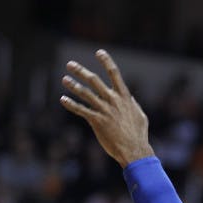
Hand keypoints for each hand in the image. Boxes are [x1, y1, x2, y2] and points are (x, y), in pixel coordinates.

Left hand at [60, 50, 153, 168]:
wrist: (134, 150)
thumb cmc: (138, 134)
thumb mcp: (139, 115)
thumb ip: (132, 104)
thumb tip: (129, 98)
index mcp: (125, 96)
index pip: (115, 73)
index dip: (106, 61)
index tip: (99, 52)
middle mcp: (113, 100)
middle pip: (94, 80)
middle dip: (81, 71)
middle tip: (70, 64)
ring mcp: (104, 110)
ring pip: (85, 94)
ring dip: (73, 85)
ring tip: (64, 79)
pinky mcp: (97, 121)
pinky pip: (81, 110)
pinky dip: (71, 104)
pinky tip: (63, 99)